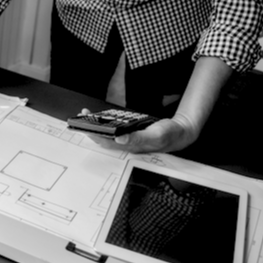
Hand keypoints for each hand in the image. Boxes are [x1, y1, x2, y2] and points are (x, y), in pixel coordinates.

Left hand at [79, 108, 199, 152]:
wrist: (181, 133)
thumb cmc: (169, 135)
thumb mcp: (155, 135)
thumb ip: (137, 138)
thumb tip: (119, 140)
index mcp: (130, 147)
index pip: (106, 142)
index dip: (94, 134)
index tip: (84, 126)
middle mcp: (127, 145)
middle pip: (103, 138)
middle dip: (90, 128)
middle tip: (82, 116)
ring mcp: (128, 140)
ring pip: (107, 134)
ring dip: (96, 126)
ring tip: (87, 115)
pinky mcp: (131, 134)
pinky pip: (114, 130)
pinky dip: (105, 124)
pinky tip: (101, 119)